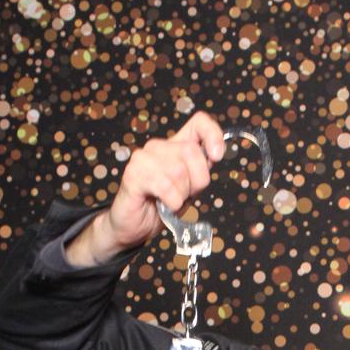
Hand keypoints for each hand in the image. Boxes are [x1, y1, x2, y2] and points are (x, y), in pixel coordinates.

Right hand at [67, 113, 225, 264]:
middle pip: (191, 151)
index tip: (216, 157)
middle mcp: (158, 147)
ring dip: (180, 195)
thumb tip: (215, 155)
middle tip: (184, 195)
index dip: (212, 135)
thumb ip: (201, 171)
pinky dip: (171, 201)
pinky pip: (164, 185)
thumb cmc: (161, 207)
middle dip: (196, 181)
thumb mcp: (190, 189)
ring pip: (178, 171)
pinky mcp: (133, 174)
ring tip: (170, 201)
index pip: (198, 123)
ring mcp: (143, 158)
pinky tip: (163, 205)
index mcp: (175, 146)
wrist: (134, 226)